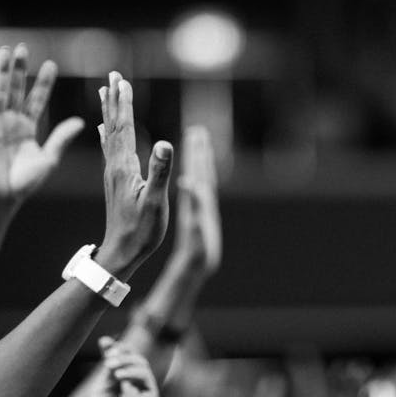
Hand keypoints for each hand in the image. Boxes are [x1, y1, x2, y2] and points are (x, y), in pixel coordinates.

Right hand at [0, 44, 83, 204]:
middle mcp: (12, 121)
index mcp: (29, 127)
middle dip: (20, 69)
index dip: (44, 82)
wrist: (3, 196)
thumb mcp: (48, 159)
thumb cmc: (26, 182)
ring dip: (1, 73)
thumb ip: (61, 138)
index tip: (51, 63)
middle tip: (24, 47)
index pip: (38, 99)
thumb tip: (80, 122)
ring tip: (4, 51)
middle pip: (17, 90)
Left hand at [86, 337, 158, 396]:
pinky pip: (146, 378)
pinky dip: (133, 374)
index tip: (103, 341)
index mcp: (120, 381)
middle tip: (108, 355)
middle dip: (122, 352)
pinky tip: (120, 379)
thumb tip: (112, 354)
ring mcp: (144, 389)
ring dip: (127, 361)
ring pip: (142, 365)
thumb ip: (107, 374)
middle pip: (134, 357)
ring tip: (111, 366)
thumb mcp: (99, 392)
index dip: (114, 347)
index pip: (121, 359)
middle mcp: (134, 383)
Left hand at [97, 71, 173, 274]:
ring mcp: (113, 174)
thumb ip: (160, 171)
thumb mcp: (156, 201)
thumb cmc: (141, 231)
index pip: (124, 128)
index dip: (124, 103)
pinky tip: (103, 130)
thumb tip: (164, 141)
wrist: (121, 253)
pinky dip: (107, 134)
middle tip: (112, 77)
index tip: (122, 80)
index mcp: (125, 167)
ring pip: (109, 135)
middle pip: (113, 125)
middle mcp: (114, 166)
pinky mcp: (115, 182)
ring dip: (109, 112)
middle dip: (114, 100)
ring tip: (105, 93)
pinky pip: (109, 149)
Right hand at [174, 126, 221, 274]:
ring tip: (196, 140)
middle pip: (203, 172)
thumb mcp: (195, 234)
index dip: (197, 158)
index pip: (200, 176)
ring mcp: (203, 205)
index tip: (194, 140)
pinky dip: (194, 172)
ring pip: (202, 176)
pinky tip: (190, 167)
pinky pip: (197, 185)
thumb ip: (196, 212)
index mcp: (202, 204)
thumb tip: (190, 187)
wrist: (203, 264)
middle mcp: (205, 202)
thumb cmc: (198, 252)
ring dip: (199, 158)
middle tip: (197, 132)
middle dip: (200, 152)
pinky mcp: (198, 209)